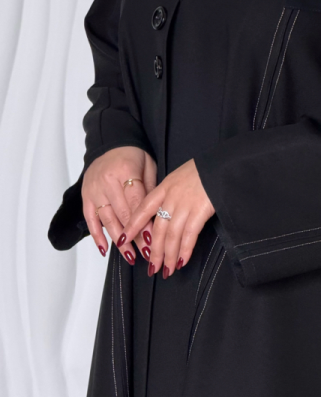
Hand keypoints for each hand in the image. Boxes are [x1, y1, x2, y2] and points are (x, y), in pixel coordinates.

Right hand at [82, 146, 156, 265]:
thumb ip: (150, 188)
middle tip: (147, 252)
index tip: (154, 238)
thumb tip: (156, 215)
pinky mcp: (86, 197)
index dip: (145, 221)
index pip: (136, 201)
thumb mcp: (148, 165)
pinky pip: (90, 219)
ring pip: (107, 220)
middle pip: (123, 214)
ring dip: (119, 241)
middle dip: (136, 236)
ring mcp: (94, 190)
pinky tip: (105, 249)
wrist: (111, 144)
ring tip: (130, 256)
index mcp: (125, 171)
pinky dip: (97, 236)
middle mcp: (107, 182)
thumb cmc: (133, 155)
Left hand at [119, 159, 214, 278]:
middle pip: (157, 229)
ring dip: (168, 256)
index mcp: (164, 187)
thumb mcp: (180, 176)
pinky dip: (185, 250)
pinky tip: (182, 261)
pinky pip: (189, 235)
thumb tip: (163, 212)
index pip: (143, 209)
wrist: (221, 164)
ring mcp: (185, 204)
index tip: (123, 240)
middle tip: (152, 268)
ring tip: (167, 270)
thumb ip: (170, 193)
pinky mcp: (200, 210)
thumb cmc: (203, 170)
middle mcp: (171, 197)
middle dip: (154, 252)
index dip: (132, 226)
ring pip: (171, 235)